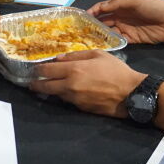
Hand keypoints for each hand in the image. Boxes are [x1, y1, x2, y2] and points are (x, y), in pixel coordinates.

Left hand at [30, 51, 144, 117]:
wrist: (131, 93)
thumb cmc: (116, 70)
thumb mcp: (98, 55)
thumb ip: (76, 55)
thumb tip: (58, 58)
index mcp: (73, 70)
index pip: (47, 70)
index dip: (38, 69)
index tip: (34, 69)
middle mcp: (70, 86)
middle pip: (45, 86)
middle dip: (36, 84)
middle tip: (32, 82)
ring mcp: (75, 100)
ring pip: (56, 95)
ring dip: (52, 90)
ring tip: (51, 85)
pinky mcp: (81, 109)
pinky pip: (68, 101)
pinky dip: (66, 96)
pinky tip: (69, 91)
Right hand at [87, 0, 163, 43]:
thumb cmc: (154, 6)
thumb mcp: (134, 0)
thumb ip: (117, 3)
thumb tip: (100, 7)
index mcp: (121, 6)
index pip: (102, 8)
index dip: (92, 12)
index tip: (82, 18)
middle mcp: (121, 17)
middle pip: (103, 21)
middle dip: (93, 25)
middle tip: (81, 32)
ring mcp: (126, 29)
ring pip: (109, 32)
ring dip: (100, 35)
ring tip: (88, 40)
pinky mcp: (132, 40)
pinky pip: (118, 41)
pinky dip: (110, 43)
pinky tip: (103, 46)